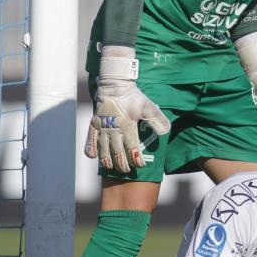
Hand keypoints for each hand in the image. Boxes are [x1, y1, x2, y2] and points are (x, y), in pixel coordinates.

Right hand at [84, 46, 170, 171]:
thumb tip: (166, 132)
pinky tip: (93, 157)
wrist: (115, 85)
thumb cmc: (133, 97)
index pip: (132, 147)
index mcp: (127, 125)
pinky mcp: (94, 123)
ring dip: (107, 160)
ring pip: (103, 148)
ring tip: (111, 168)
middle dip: (122, 163)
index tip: (140, 165)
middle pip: (117, 151)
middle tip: (126, 170)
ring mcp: (102, 126)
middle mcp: (113, 128)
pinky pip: (90, 138)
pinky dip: (90, 148)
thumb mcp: (147, 107)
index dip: (136, 158)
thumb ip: (156, 120)